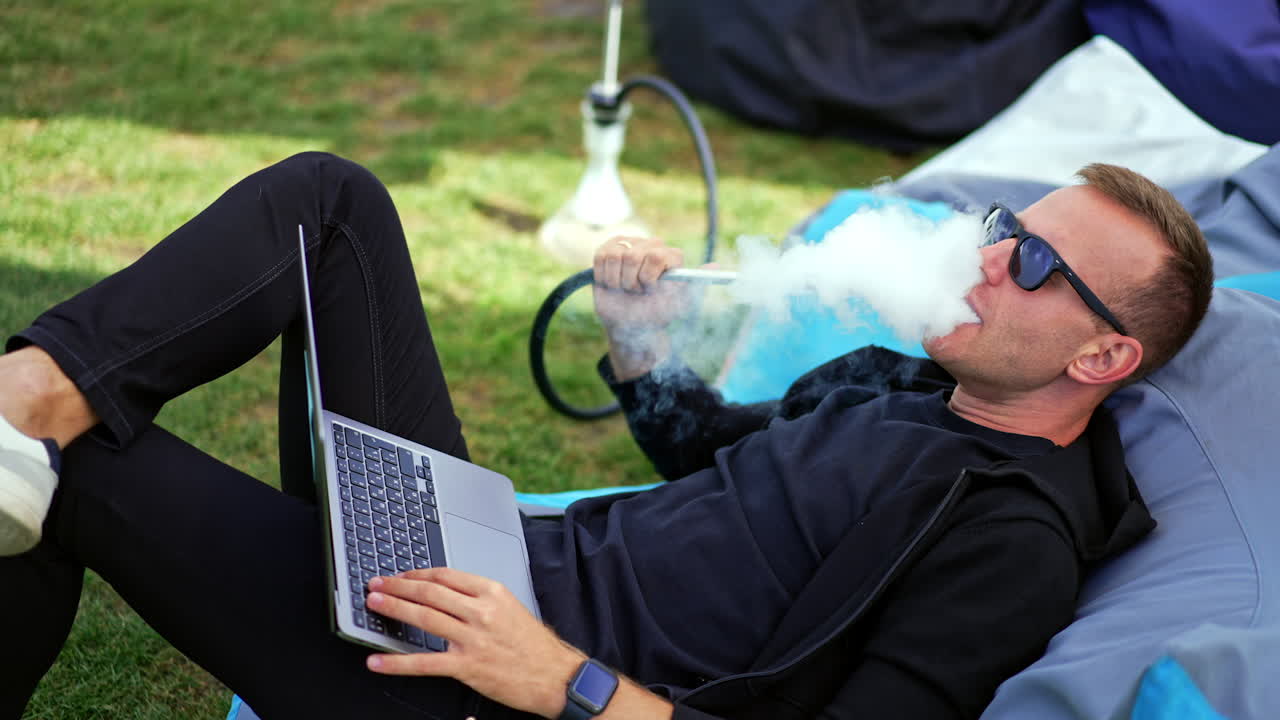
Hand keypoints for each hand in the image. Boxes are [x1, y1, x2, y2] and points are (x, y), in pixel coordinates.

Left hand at [364, 568, 582, 717]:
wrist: (555, 676)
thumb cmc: (534, 645)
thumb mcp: (510, 607)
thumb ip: (479, 598)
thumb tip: (444, 593)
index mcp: (492, 592)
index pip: (446, 576)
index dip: (417, 574)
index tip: (400, 576)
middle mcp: (482, 612)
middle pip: (430, 592)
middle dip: (398, 586)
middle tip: (376, 585)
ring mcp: (474, 639)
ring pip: (425, 618)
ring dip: (394, 609)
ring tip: (374, 605)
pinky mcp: (468, 667)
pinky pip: (425, 663)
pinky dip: (397, 663)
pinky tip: (378, 661)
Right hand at [591, 236, 688, 334]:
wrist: (631, 324)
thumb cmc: (657, 314)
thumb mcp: (679, 304)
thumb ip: (696, 286)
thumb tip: (716, 266)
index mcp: (671, 255)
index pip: (657, 255)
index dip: (649, 277)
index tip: (650, 291)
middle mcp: (652, 245)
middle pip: (634, 255)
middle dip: (632, 281)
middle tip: (637, 292)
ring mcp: (630, 244)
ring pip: (616, 256)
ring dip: (618, 281)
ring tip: (624, 288)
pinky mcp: (608, 249)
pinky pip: (601, 257)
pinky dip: (605, 276)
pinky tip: (612, 284)